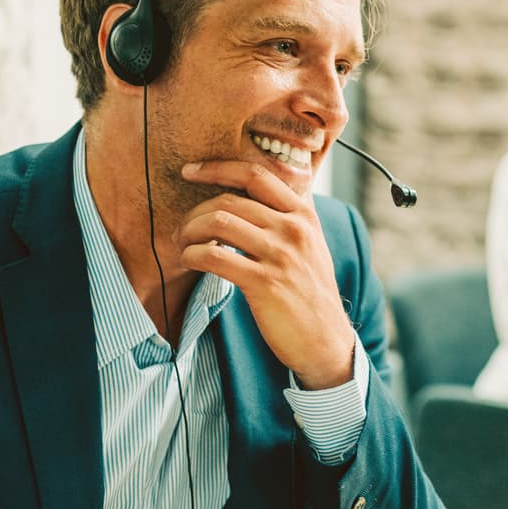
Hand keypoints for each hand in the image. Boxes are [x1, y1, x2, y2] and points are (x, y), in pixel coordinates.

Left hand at [176, 160, 354, 389]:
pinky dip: (193, 255)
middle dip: (195, 212)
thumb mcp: (310, 245)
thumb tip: (251, 194)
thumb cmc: (310, 293)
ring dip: (189, 232)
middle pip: (230, 200)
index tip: (190, 171)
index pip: (256, 175)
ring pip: (218, 223)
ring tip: (183, 246)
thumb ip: (287, 218)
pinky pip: (214, 257)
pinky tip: (189, 262)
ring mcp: (280, 255)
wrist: (326, 339)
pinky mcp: (264, 283)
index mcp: (303, 215)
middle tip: (181, 229)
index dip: (217, 168)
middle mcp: (294, 229)